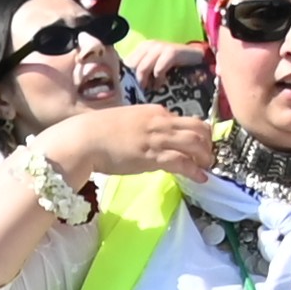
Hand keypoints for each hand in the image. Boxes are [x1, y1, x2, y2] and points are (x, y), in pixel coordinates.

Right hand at [38, 104, 217, 186]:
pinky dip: (196, 171)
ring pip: (196, 143)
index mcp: (154, 111)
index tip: (195, 145)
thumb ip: (140, 127)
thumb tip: (145, 139)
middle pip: (198, 128)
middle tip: (207, 156)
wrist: (83, 139)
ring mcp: (159, 139)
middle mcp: (161, 122)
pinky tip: (201, 178)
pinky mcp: (154, 156)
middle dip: (207, 143)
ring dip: (205, 156)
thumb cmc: (95, 131)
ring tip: (206, 167)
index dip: (194, 133)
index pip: (184, 120)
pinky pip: (184, 162)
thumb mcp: (124, 121)